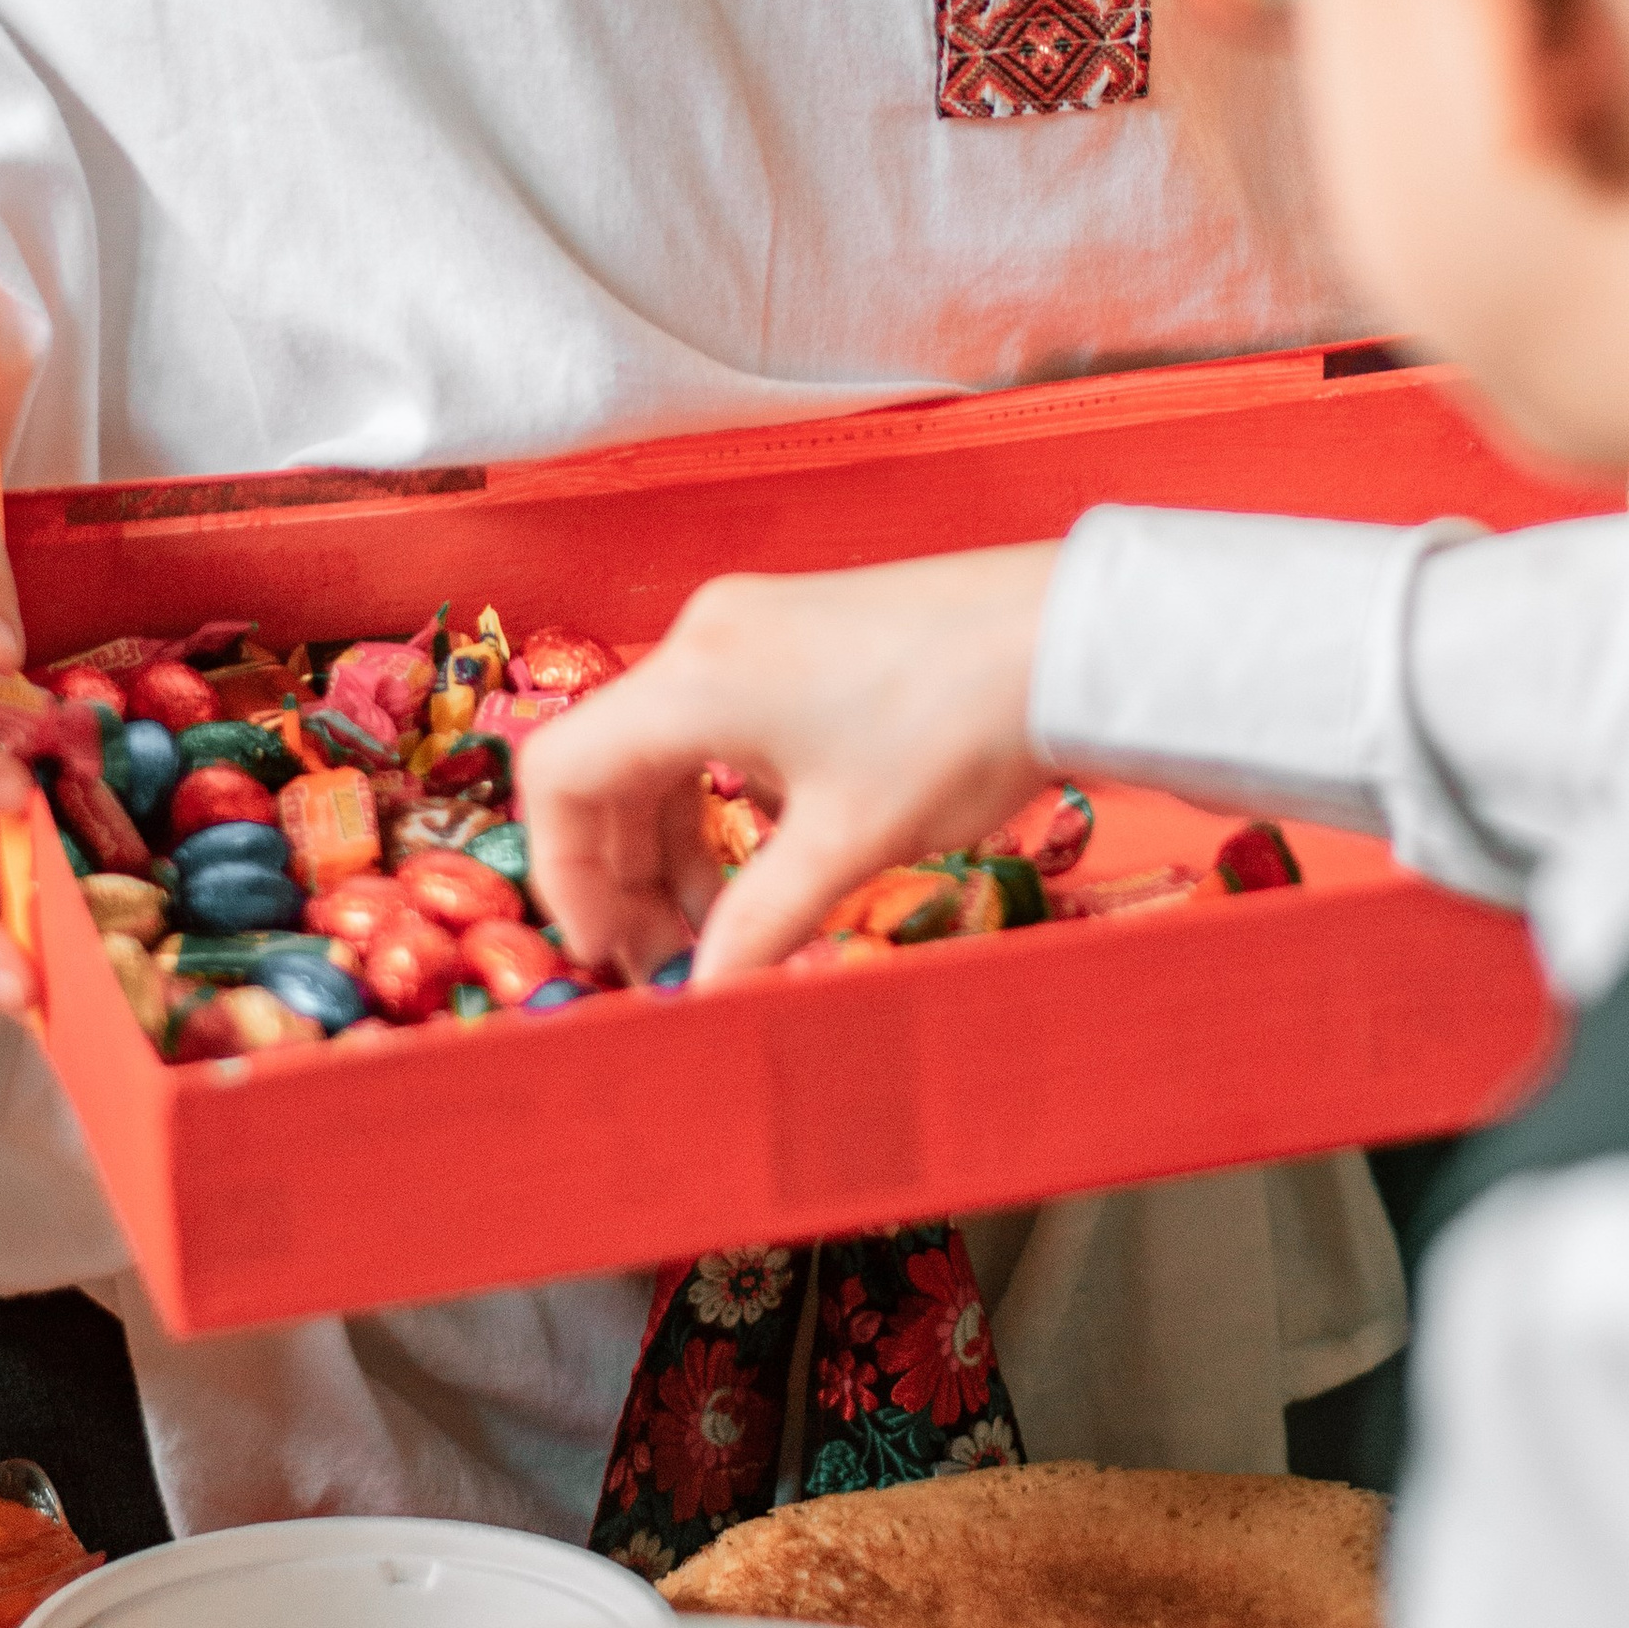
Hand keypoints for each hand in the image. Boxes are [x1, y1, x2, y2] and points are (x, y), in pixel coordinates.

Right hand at [517, 542, 1060, 986]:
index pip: (558, 774)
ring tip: (725, 925)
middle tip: (668, 962)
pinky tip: (768, 857)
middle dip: (623, 871)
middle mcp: (704, 638)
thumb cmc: (955, 729)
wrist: (1070, 638)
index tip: (611, 951)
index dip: (563, 875)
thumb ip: (758, 924)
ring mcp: (750, 626)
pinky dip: (718, 797)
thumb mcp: (850, 843)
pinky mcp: (795, 631)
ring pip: (662, 747)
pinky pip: (715, 723)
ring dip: (673, 841)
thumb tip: (701, 1001)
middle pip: (606, 764)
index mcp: (695, 677)